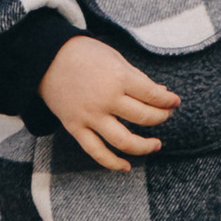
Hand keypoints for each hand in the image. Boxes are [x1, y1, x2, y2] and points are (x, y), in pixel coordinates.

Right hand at [44, 32, 179, 170]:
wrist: (45, 58)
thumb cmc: (83, 54)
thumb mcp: (114, 58)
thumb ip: (137, 78)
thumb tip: (161, 92)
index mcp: (118, 78)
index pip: (152, 95)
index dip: (167, 101)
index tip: (174, 102)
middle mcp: (106, 99)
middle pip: (144, 117)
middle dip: (160, 118)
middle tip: (165, 115)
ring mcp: (90, 116)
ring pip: (125, 141)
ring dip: (144, 146)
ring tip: (156, 145)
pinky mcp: (75, 127)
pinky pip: (97, 152)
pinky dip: (112, 163)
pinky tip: (126, 166)